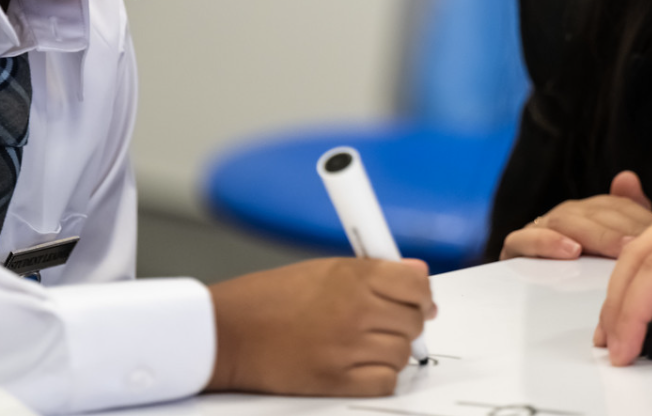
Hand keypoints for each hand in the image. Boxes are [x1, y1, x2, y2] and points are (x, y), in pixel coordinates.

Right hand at [206, 257, 434, 395]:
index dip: (422, 293)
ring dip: (392, 350)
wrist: (229, 331)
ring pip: (402, 353)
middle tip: (389, 321)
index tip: (420, 299)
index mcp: (353, 276)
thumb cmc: (267, 298)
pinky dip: (381, 376)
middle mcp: (355, 309)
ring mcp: (347, 346)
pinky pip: (384, 381)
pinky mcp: (335, 380)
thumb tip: (414, 277)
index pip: (416, 283)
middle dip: (407, 321)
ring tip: (367, 343)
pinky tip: (362, 364)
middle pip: (414, 320)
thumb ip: (371, 272)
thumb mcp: (324, 268)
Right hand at [500, 171, 651, 259]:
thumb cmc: (584, 269)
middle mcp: (563, 214)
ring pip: (565, 222)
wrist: (533, 291)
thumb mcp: (614, 245)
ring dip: (594, 235)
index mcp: (589, 211)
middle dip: (622, 230)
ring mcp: (538, 228)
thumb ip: (629, 213)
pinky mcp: (516, 247)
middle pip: (593, 213)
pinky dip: (547, 243)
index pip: (617, 206)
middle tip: (645, 246)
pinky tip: (571, 251)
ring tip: (619, 250)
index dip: (640, 218)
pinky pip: (525, 240)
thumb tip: (627, 177)